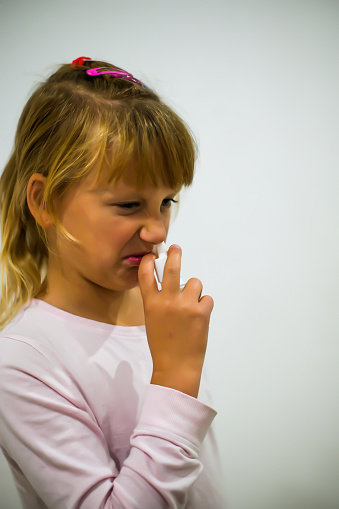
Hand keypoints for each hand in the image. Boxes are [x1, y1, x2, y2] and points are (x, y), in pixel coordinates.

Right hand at [138, 245, 213, 397]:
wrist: (176, 366)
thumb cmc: (163, 344)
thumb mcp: (152, 319)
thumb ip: (157, 301)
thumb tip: (169, 284)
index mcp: (151, 304)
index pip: (146, 274)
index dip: (149, 261)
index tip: (152, 256)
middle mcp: (167, 301)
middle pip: (172, 267)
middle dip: (174, 254)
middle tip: (176, 249)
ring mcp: (185, 305)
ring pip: (195, 282)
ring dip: (195, 290)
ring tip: (191, 306)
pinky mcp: (202, 312)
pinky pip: (207, 298)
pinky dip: (204, 306)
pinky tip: (199, 318)